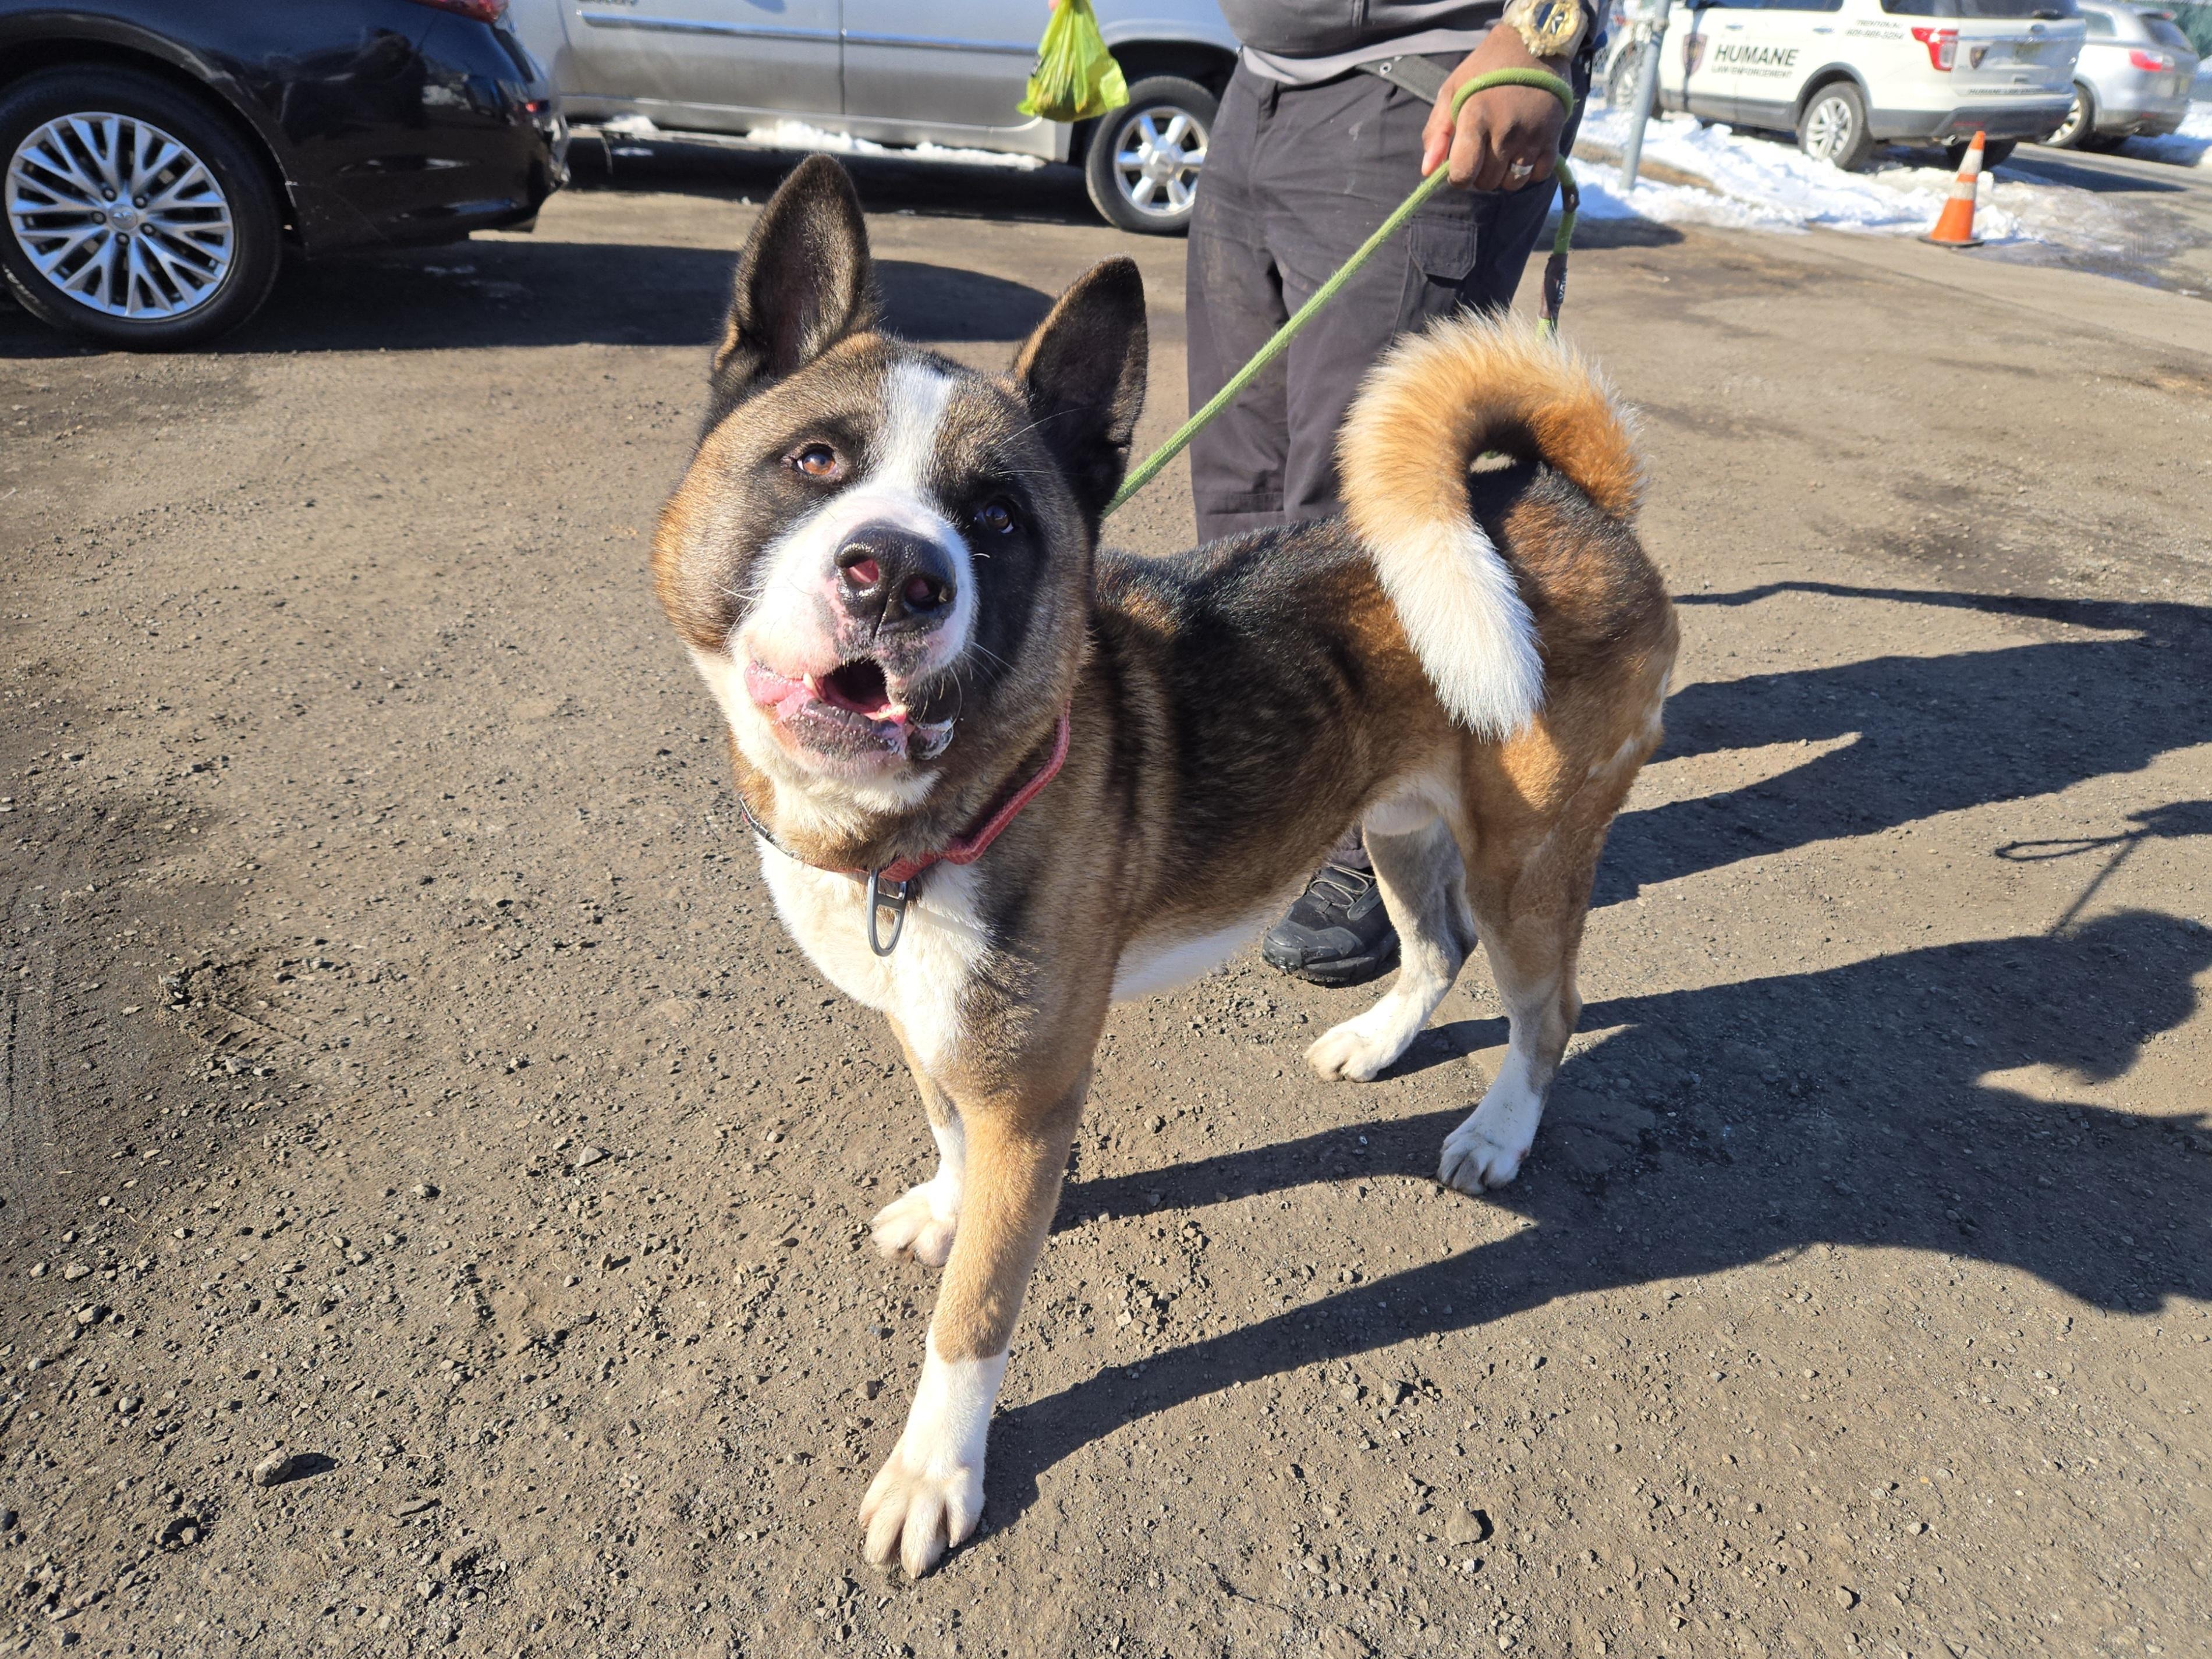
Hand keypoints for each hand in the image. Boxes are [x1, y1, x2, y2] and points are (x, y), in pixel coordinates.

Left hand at [1421, 28, 1569, 190]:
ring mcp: (1532, 136)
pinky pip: (1538, 176)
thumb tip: (1427, 171)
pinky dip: (1529, 171)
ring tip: (1503, 150)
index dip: (1457, 176)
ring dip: (1504, 175)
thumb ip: (1436, 132)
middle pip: (1487, 182)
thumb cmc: (1486, 69)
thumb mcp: (1452, 91)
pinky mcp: (1553, 138)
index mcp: (1477, 117)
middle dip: (1480, 173)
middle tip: (1483, 149)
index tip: (1461, 163)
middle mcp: (1506, 131)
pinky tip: (1523, 150)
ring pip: (1512, 184)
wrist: (1534, 45)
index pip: (1463, 174)